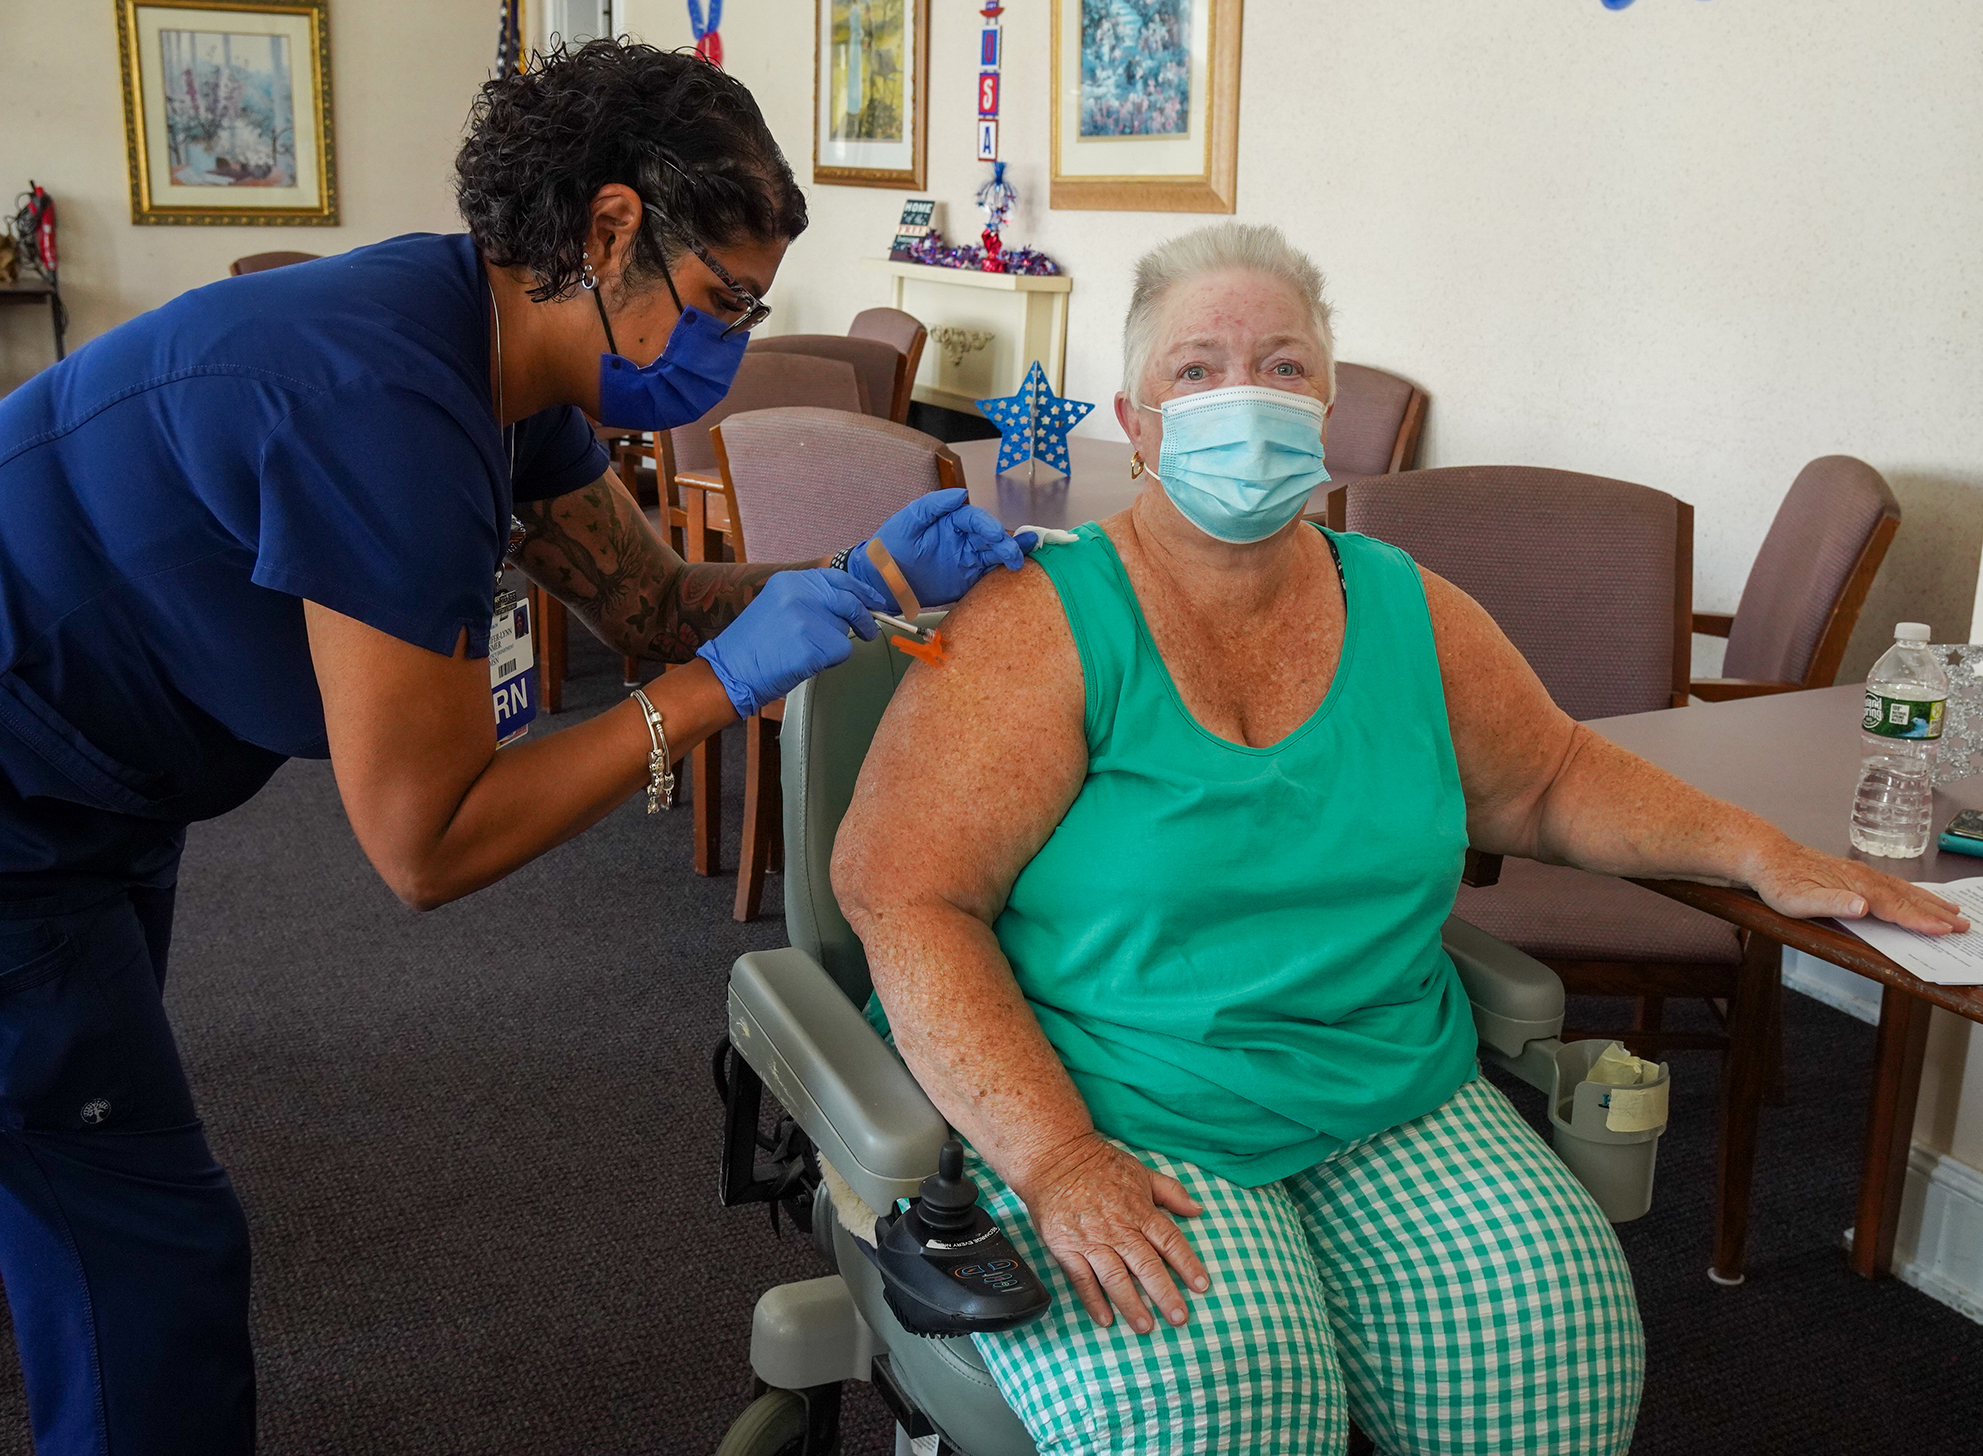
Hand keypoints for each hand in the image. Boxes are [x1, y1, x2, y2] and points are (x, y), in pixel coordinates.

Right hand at [695, 568, 886, 718]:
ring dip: (835, 643)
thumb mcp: (778, 606)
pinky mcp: (813, 644)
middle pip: (850, 601)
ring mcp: (807, 618)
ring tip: (805, 650)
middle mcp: (800, 593)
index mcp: (791, 581)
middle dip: (864, 618)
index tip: (874, 601)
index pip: (838, 578)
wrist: (731, 670)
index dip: (860, 591)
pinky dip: (831, 661)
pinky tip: (806, 662)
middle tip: (868, 631)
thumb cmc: (754, 646)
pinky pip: (842, 651)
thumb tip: (847, 603)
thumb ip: (810, 599)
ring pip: (846, 628)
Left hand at [849, 488, 1031, 609]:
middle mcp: (961, 538)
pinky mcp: (965, 580)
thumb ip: (933, 506)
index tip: (995, 534)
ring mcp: (965, 560)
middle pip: (989, 537)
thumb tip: (961, 494)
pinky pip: (986, 575)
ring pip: (993, 555)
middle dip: (1003, 543)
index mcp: (949, 521)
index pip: (974, 519)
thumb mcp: (908, 521)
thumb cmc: (890, 546)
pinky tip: (1014, 572)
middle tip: (1011, 553)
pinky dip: (1001, 573)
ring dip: (1008, 556)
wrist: (879, 581)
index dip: (987, 525)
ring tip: (1020, 560)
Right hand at [1016, 1133, 1208, 1333]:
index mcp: (1139, 1209)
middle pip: (1146, 1265)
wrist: (1053, 1157)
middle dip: (1164, 1293)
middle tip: (1179, 1318)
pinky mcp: (1066, 1248)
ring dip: (1131, 1304)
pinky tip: (1105, 1320)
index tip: (1201, 1286)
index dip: (1187, 1264)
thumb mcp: (1141, 1171)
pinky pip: (1081, 1279)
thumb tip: (1198, 1209)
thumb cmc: (1099, 1165)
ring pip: (1115, 1277)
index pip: (1169, 1240)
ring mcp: (1090, 1240)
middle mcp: (1117, 1228)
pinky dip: (1093, 1301)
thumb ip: (1171, 1192)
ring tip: (1146, 1327)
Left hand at [1746, 838, 1969, 933]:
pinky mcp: (1856, 874)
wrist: (1766, 856)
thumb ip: (1831, 903)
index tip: (1944, 931)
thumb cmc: (1779, 881)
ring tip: (1954, 912)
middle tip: (1965, 926)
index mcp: (1854, 888)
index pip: (1895, 908)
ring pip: (1903, 890)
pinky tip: (1919, 897)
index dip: (1921, 921)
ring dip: (1930, 902)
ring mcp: (1861, 875)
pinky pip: (1893, 885)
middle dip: (1936, 914)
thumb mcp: (1798, 900)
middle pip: (1907, 899)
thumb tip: (1862, 907)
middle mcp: (1863, 879)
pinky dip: (1913, 893)